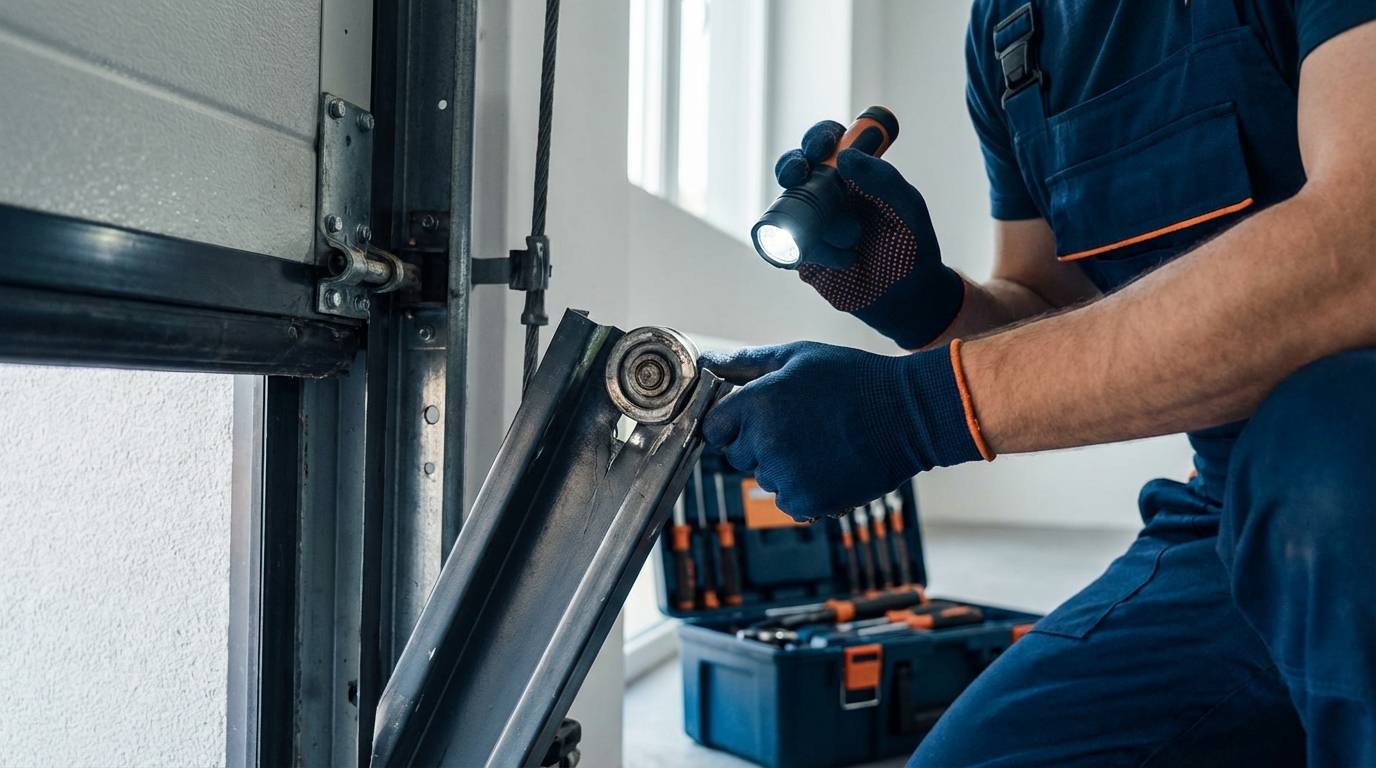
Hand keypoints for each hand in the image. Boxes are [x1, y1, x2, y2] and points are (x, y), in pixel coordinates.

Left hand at [700, 341, 988, 521]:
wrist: (907, 416)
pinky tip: (830, 466)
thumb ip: (747, 363)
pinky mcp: (807, 502)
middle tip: (802, 427)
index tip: (756, 421)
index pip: (714, 429)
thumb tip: (708, 361)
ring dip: (786, 468)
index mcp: (756, 404)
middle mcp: (764, 442)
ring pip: (766, 480)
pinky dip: (806, 491)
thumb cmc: (852, 380)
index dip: (732, 425)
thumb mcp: (797, 357)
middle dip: (761, 445)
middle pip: (739, 456)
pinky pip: (788, 502)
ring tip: (823, 444)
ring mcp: (784, 476)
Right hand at [775, 121, 965, 349]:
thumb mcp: (908, 208)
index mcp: (852, 176)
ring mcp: (810, 224)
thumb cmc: (911, 247)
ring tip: (852, 244)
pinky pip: (788, 245)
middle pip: (795, 169)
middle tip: (799, 174)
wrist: (904, 297)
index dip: (818, 138)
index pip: (828, 144)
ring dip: (819, 225)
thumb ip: (883, 178)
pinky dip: (815, 252)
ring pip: (789, 208)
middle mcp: (826, 195)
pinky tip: (840, 262)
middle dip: (791, 167)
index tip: (820, 147)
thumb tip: (845, 157)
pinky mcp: (801, 254)